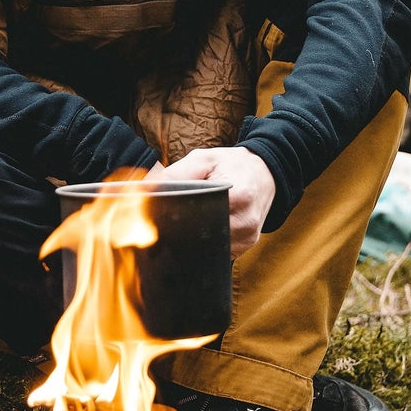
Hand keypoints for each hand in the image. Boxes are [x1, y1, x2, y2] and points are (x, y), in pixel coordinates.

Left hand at [151, 146, 276, 256]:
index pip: (201, 218)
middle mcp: (246, 221)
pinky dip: (206, 244)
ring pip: (210, 249)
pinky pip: (219, 251)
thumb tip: (146, 193)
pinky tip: (197, 231)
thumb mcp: (203, 159)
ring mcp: (248, 237)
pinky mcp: (247, 245)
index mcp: (239, 196)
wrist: (265, 172)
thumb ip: (175, 174)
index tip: (159, 217)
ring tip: (181, 226)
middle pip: (203, 238)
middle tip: (164, 224)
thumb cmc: (231, 164)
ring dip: (193, 240)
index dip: (177, 219)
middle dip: (182, 232)